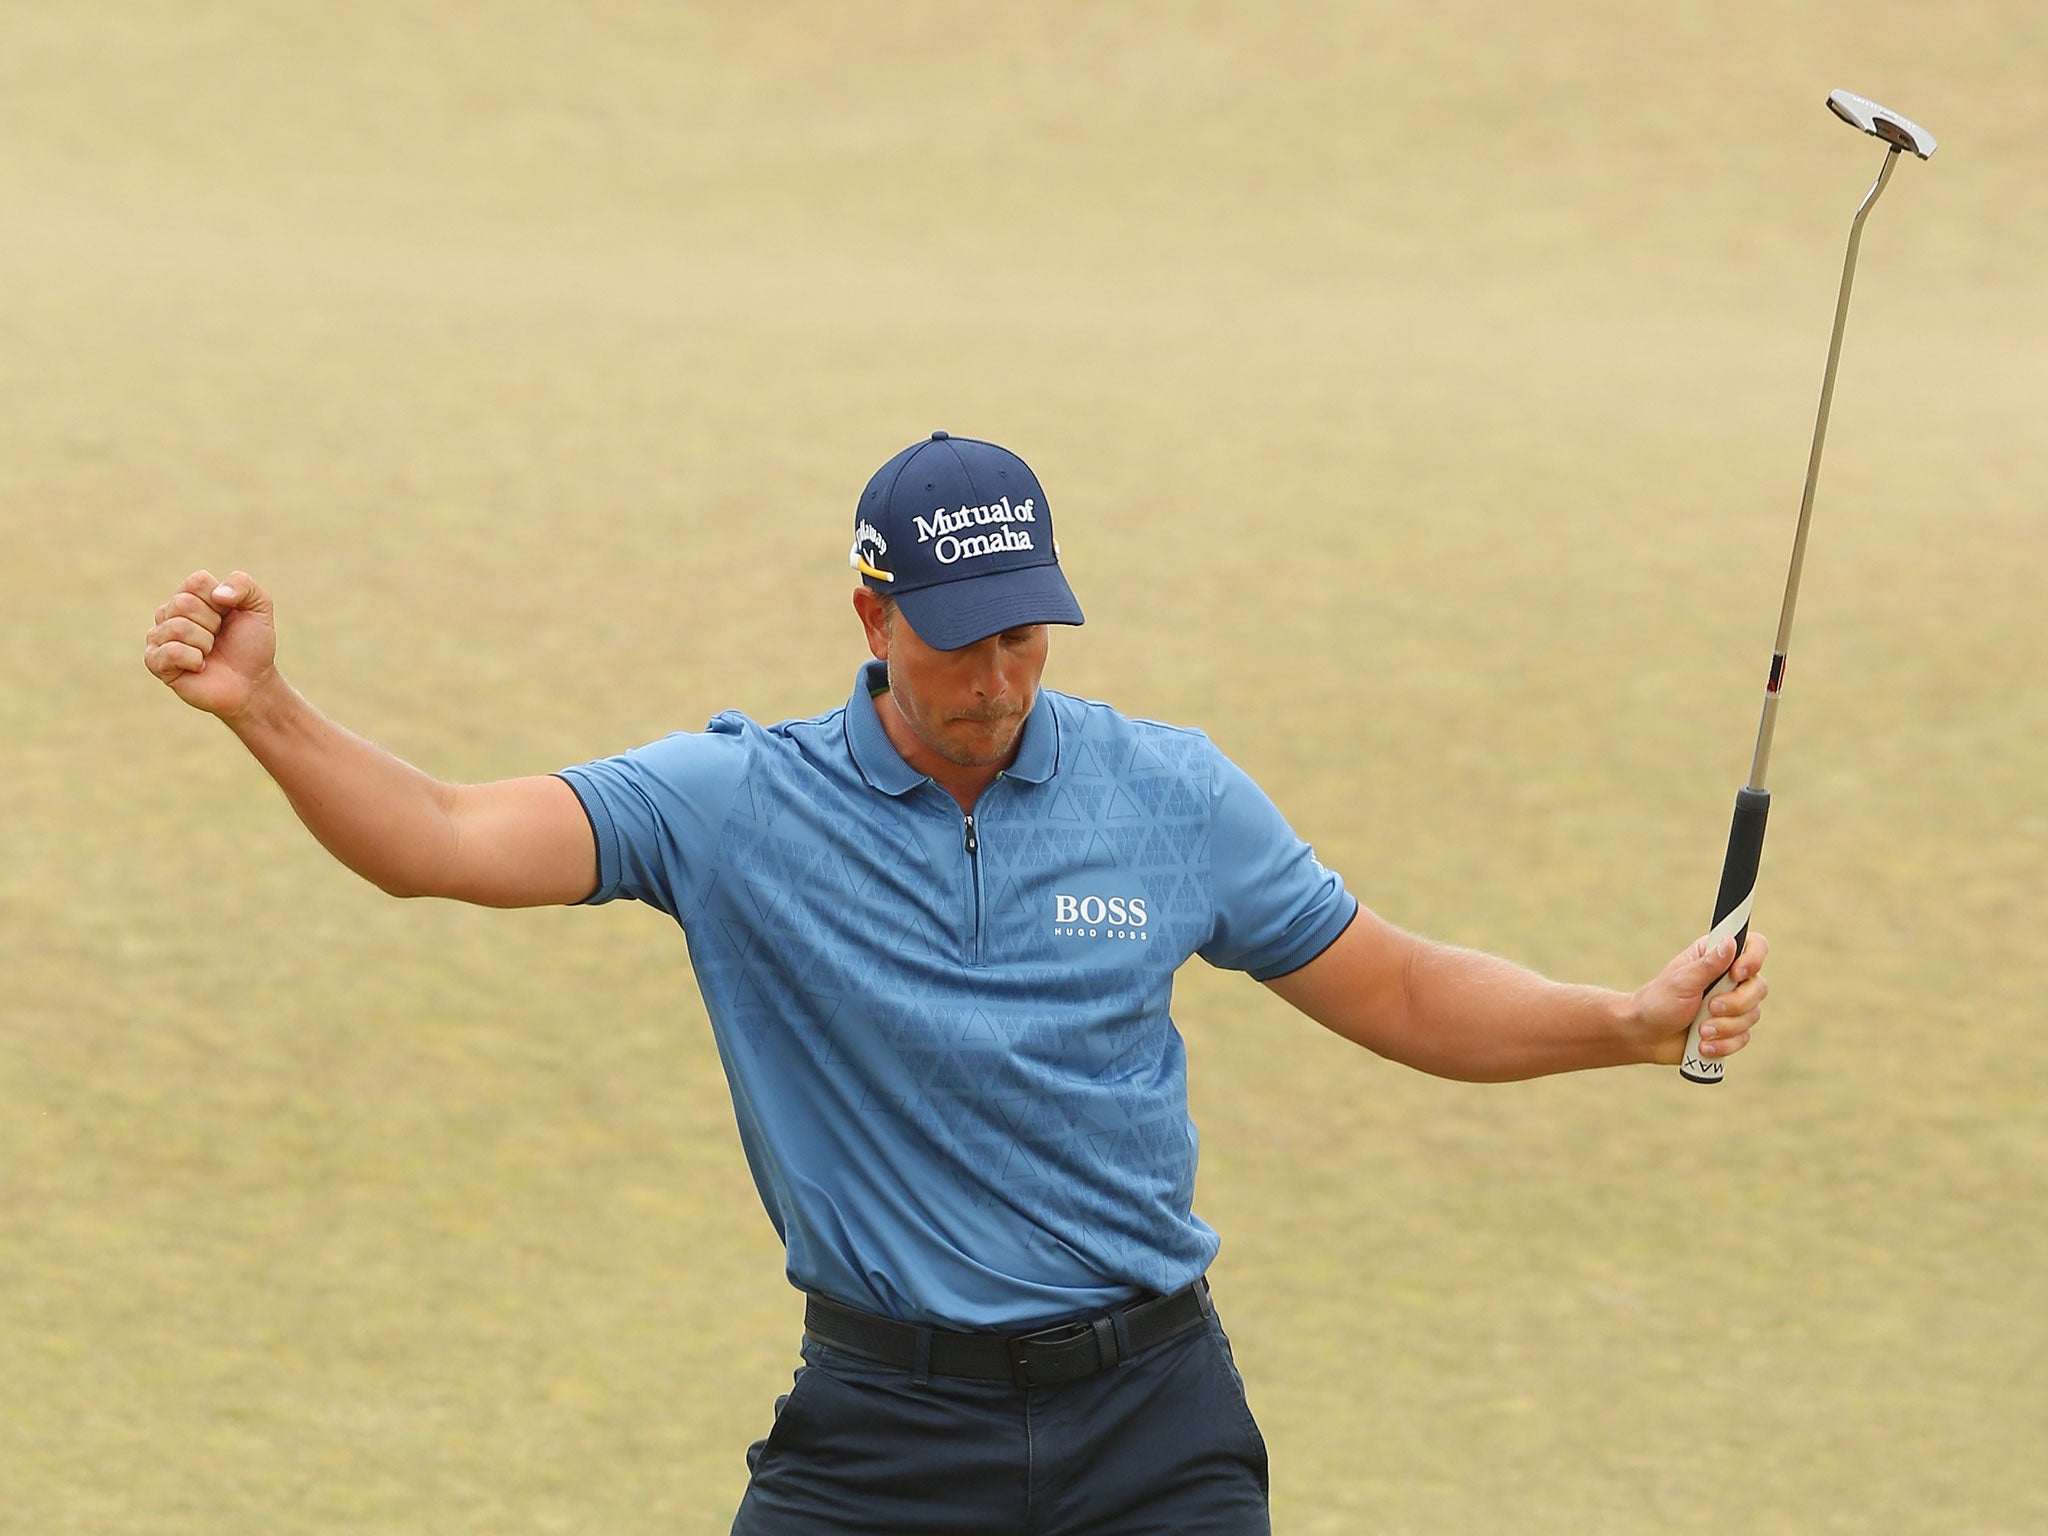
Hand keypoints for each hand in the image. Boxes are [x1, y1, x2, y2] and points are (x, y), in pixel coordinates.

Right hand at [143, 569, 278, 723]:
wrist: (252, 682)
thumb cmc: (252, 644)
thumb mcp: (259, 606)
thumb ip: (243, 584)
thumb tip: (217, 594)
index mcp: (191, 595)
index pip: (196, 581)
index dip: (220, 601)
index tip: (228, 616)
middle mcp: (169, 613)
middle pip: (184, 603)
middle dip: (213, 623)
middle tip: (219, 637)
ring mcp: (159, 637)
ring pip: (178, 627)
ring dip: (205, 642)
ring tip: (210, 652)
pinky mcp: (156, 662)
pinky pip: (171, 651)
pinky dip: (194, 659)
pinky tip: (199, 666)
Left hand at [1631, 930, 1768, 1065]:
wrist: (1646, 1036)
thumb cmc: (1658, 1002)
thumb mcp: (1681, 981)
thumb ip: (1708, 965)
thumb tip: (1731, 942)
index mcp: (1716, 956)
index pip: (1754, 946)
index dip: (1753, 959)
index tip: (1736, 974)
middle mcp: (1730, 978)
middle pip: (1759, 986)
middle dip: (1735, 1003)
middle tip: (1710, 1008)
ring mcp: (1733, 1004)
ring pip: (1753, 1014)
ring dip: (1725, 1027)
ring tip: (1700, 1031)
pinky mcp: (1732, 1028)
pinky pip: (1744, 1037)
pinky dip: (1724, 1044)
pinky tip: (1703, 1045)